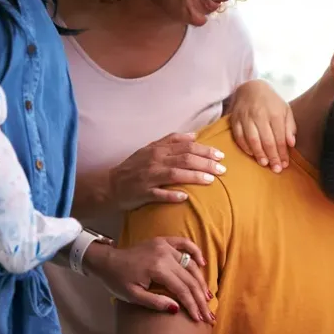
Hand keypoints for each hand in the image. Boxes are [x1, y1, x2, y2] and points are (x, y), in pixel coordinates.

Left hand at [85, 237, 214, 323]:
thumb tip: (177, 309)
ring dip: (201, 281)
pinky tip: (203, 263)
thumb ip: (155, 302)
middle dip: (200, 298)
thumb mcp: (132, 296)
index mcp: (157, 268)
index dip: (192, 305)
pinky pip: (185, 243)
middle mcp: (165, 255)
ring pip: (191, 264)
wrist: (106, 261)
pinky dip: (195, 252)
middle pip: (190, 279)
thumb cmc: (117, 281)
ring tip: (208, 296)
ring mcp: (166, 246)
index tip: (200, 318)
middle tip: (209, 313)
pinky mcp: (164, 241)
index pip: (182, 290)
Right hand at [110, 133, 225, 210]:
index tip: (220, 155)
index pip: (186, 146)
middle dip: (205, 163)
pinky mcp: (143, 193)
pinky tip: (185, 198)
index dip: (204, 150)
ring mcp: (148, 177)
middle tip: (222, 169)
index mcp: (159, 149)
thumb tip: (195, 135)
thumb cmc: (136, 166)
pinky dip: (172, 195)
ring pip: (174, 174)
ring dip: (194, 176)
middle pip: (184, 159)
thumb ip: (172, 140)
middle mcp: (155, 161)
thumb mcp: (152, 148)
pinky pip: (158, 194)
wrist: (111, 185)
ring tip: (211, 180)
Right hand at [228, 79, 295, 172]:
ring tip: (265, 164)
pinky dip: (245, 147)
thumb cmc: (271, 102)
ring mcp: (246, 117)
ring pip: (252, 140)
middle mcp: (260, 115)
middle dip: (272, 157)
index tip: (285, 164)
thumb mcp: (285, 110)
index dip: (283, 153)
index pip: (280, 138)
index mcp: (275, 113)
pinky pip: (239, 137)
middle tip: (276, 169)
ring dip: (259, 154)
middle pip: (267, 141)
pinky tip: (252, 155)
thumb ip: (290, 127)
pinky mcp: (235, 119)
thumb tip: (291, 144)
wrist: (250, 87)